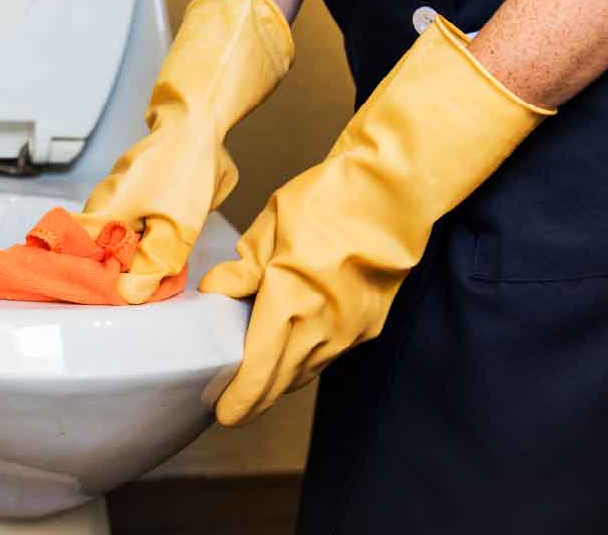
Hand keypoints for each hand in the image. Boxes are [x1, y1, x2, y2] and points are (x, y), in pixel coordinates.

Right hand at [76, 0, 293, 302]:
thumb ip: (153, 264)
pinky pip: (124, 226)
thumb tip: (128, 293)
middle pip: (88, 252)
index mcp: (104, 213)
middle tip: (123, 292)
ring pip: (109, 240)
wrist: (197, 122)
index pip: (65, 253)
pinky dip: (134, 242)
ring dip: (123, 259)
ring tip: (141, 275)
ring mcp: (114, 196)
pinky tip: (153, 249)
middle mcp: (101, 204)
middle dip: (104, 275)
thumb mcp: (178, 227)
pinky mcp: (130, 191)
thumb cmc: (186, 168)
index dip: (67, 277)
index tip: (79, 296)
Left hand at [201, 15, 550, 424]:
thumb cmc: (329, 202)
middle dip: (256, 401)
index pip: (257, 369)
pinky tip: (295, 352)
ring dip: (282, 381)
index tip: (224, 412)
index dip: (239, 398)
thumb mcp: (271, 226)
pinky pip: (330, 355)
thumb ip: (243, 267)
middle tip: (235, 409)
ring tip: (259, 382)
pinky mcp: (369, 325)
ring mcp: (349, 331)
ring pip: (307, 371)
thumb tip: (216, 290)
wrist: (391, 195)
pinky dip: (308, 361)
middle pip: (282, 383)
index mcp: (288, 303)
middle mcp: (320, 328)